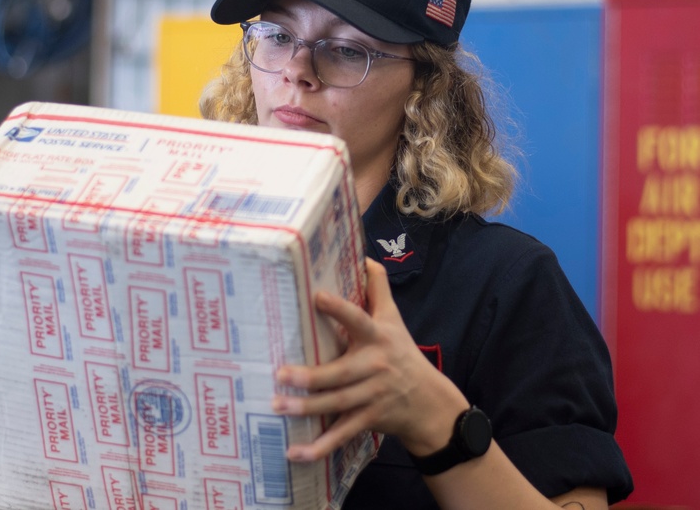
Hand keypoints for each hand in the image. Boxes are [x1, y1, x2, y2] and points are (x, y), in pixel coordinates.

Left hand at [272, 258, 467, 460]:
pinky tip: (294, 453)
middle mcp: (375, 367)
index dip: (339, 309)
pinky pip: (341, 435)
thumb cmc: (402, 353)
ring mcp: (372, 397)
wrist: (430, 403)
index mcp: (378, 338)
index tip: (317, 296)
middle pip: (340, 374)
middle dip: (311, 376)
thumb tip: (366, 256)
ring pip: (336, 404)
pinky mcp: (368, 421)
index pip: (358, 319)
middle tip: (279, 374)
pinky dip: (319, 448)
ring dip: (306, 408)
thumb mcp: (394, 319)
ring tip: (277, 405)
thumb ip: (378, 288)